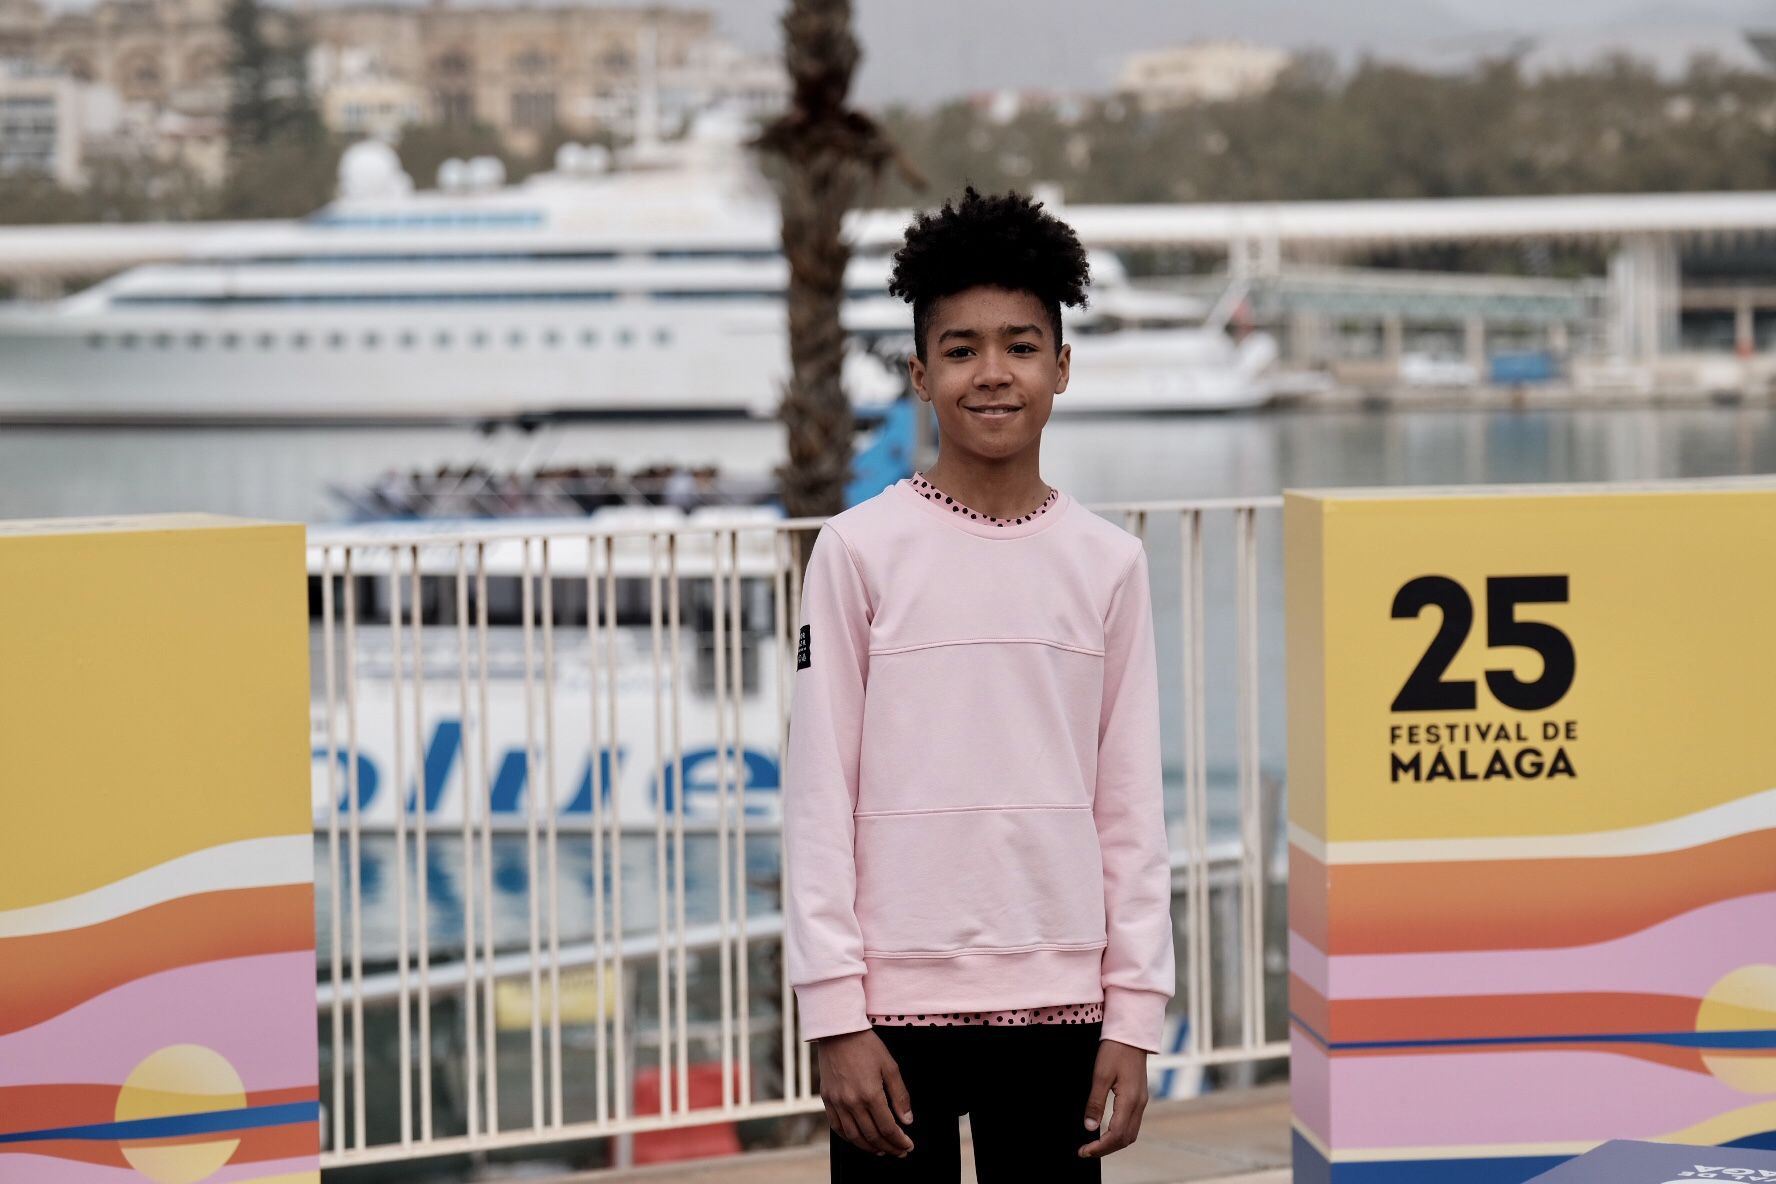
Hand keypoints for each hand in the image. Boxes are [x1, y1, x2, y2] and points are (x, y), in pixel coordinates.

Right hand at [817, 1029, 914, 1157]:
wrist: (838, 1032)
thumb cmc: (866, 1045)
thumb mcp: (890, 1066)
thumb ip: (900, 1095)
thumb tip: (907, 1119)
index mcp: (870, 1094)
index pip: (888, 1128)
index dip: (900, 1141)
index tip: (908, 1145)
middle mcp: (852, 1102)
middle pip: (872, 1136)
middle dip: (889, 1147)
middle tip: (899, 1151)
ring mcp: (837, 1102)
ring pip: (854, 1136)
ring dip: (870, 1147)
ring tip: (882, 1150)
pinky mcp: (827, 1100)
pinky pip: (837, 1127)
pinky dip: (849, 1138)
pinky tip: (859, 1139)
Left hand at [1078, 1038, 1147, 1157]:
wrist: (1131, 1033)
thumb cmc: (1115, 1050)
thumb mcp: (1100, 1075)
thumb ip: (1095, 1103)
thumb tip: (1089, 1127)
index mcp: (1130, 1101)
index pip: (1116, 1135)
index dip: (1099, 1147)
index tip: (1083, 1151)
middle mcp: (1139, 1104)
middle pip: (1126, 1139)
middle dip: (1106, 1149)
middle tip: (1086, 1151)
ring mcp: (1141, 1101)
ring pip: (1131, 1133)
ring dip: (1113, 1143)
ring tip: (1094, 1145)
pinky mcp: (1139, 1096)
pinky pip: (1132, 1123)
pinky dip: (1119, 1133)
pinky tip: (1106, 1130)